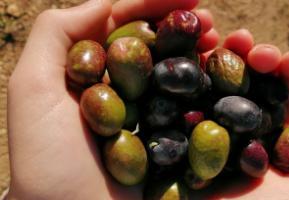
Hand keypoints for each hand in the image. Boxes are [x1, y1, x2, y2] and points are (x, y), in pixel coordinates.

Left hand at [7, 0, 217, 198]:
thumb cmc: (47, 160)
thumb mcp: (33, 89)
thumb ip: (58, 35)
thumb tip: (105, 1)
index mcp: (95, 72)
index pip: (126, 26)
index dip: (155, 6)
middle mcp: (124, 90)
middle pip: (158, 47)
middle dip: (184, 27)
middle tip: (208, 19)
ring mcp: (149, 115)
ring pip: (178, 74)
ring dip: (202, 54)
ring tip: (223, 42)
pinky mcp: (169, 141)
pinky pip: (194, 109)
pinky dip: (211, 90)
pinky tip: (225, 78)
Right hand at [192, 30, 288, 199]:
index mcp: (266, 137)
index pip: (281, 97)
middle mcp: (235, 129)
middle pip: (247, 84)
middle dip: (254, 58)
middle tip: (258, 49)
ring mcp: (201, 129)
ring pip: (213, 84)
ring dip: (221, 56)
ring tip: (229, 37)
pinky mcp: (171, 135)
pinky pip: (176, 101)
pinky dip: (183, 75)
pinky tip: (194, 58)